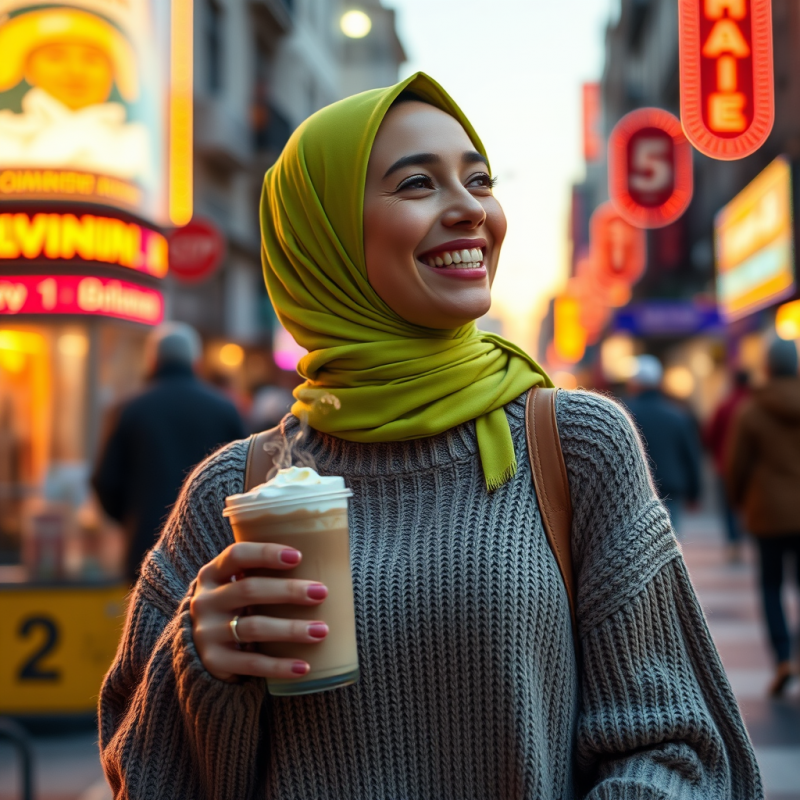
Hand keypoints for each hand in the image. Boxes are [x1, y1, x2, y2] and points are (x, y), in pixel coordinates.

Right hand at [190, 542, 328, 682]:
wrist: (200, 646)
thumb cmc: (234, 605)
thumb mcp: (236, 584)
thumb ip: (261, 573)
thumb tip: (322, 562)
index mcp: (212, 574)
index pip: (237, 555)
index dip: (266, 553)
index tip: (298, 556)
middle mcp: (205, 601)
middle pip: (249, 590)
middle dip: (288, 591)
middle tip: (321, 593)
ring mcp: (207, 632)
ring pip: (253, 627)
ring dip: (290, 629)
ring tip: (321, 630)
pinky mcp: (214, 661)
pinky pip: (251, 663)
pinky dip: (279, 666)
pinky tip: (303, 667)